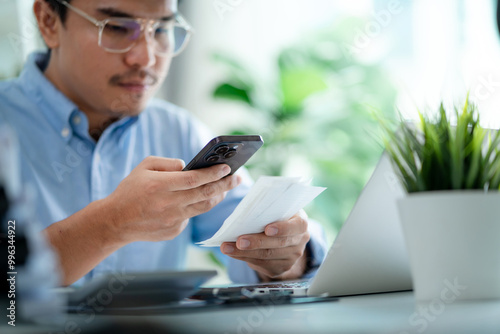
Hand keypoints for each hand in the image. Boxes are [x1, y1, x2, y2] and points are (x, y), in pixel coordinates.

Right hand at [106, 156, 240, 244]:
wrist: (115, 221)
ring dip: (217, 196)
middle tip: (237, 178)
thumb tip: (188, 166)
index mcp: (160, 185)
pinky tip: (197, 201)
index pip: (195, 179)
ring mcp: (172, 220)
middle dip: (225, 184)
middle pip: (205, 193)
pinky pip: (191, 217)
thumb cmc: (130, 190)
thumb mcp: (144, 167)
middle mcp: (169, 204)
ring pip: (203, 207)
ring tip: (225, 188)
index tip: (227, 168)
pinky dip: (196, 207)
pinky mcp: (173, 231)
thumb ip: (168, 163)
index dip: (214, 173)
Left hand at [221, 212, 309, 280]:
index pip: (296, 226)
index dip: (282, 228)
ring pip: (267, 256)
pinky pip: (262, 264)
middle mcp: (299, 241)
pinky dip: (245, 258)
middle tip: (239, 241)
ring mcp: (292, 257)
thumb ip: (267, 211)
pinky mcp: (281, 268)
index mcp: (301, 223)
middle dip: (256, 242)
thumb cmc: (277, 217)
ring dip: (244, 252)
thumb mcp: (278, 210)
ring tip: (227, 247)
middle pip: (277, 243)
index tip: (267, 229)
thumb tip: (243, 215)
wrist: (284, 236)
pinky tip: (233, 253)